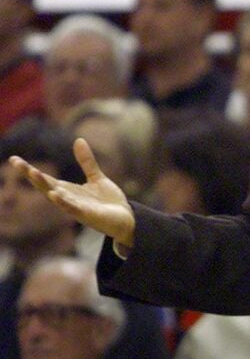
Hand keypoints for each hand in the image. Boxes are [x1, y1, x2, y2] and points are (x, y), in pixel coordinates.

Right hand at [9, 138, 135, 246]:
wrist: (126, 219)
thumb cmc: (108, 202)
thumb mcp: (96, 178)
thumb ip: (87, 162)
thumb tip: (78, 139)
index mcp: (68, 190)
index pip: (45, 178)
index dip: (29, 169)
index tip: (14, 159)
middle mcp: (68, 199)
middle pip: (45, 185)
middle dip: (31, 174)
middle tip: (16, 163)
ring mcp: (76, 208)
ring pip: (56, 196)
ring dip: (45, 185)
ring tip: (33, 172)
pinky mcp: (88, 215)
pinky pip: (72, 208)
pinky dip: (63, 202)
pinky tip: (54, 194)